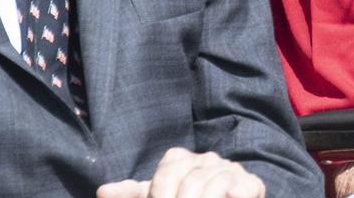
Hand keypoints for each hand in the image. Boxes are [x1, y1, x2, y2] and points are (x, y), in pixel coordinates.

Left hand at [97, 148, 265, 197]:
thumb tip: (102, 192)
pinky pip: (244, 186)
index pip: (168, 173)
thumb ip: (133, 194)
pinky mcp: (251, 184)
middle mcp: (206, 159)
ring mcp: (230, 170)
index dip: (160, 195)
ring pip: (215, 185)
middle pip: (191, 181)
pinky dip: (235, 195)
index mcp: (180, 160)